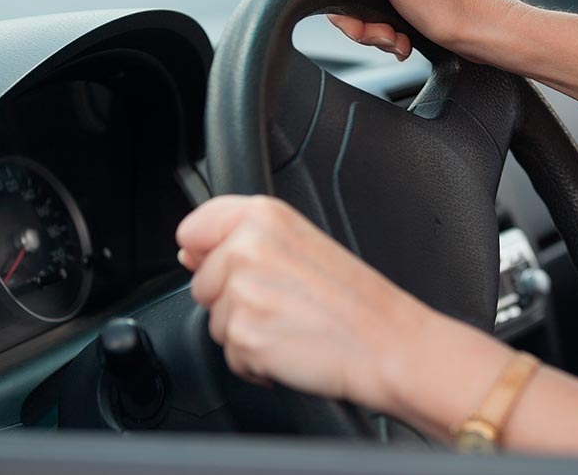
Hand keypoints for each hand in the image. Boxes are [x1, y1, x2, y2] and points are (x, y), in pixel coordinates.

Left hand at [175, 195, 432, 409]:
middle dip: (233, 301)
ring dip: (246, 332)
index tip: (242, 269)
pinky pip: (230, 355)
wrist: (388, 344)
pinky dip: (255, 361)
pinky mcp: (243, 336)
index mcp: (263, 215)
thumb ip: (240, 239)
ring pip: (215, 322)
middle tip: (286, 302)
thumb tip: (189, 253)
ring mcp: (242, 292)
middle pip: (200, 283)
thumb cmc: (356, 300)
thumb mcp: (303, 244)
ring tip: (292, 325)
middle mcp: (247, 247)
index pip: (193, 229)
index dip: (207, 255)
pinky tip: (291, 347)